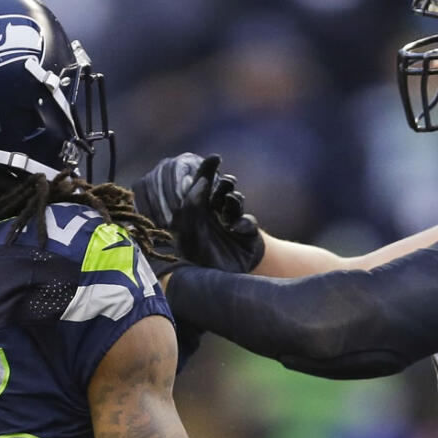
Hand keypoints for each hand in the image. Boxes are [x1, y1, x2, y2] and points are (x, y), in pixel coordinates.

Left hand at [132, 153, 263, 273]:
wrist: (215, 280)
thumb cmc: (195, 254)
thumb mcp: (189, 226)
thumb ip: (192, 202)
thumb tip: (200, 179)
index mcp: (197, 211)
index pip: (202, 186)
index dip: (207, 171)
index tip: (215, 157)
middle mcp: (214, 215)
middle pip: (222, 190)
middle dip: (224, 185)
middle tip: (225, 183)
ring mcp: (231, 223)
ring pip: (235, 201)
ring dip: (233, 199)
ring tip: (230, 201)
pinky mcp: (247, 235)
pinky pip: (249, 222)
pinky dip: (243, 223)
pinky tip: (235, 229)